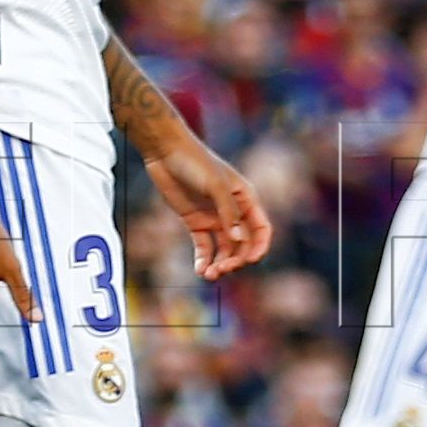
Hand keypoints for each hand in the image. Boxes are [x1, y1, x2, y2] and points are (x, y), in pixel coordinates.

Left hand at [145, 140, 273, 281]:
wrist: (165, 151)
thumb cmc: (195, 162)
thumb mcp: (215, 185)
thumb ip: (228, 212)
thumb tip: (239, 240)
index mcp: (245, 198)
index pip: (261, 228)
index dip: (259, 246)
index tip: (250, 261)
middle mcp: (232, 211)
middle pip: (242, 244)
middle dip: (235, 260)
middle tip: (222, 269)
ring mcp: (213, 217)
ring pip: (224, 249)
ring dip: (219, 264)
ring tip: (208, 274)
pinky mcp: (195, 222)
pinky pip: (204, 246)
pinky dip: (203, 260)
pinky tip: (200, 270)